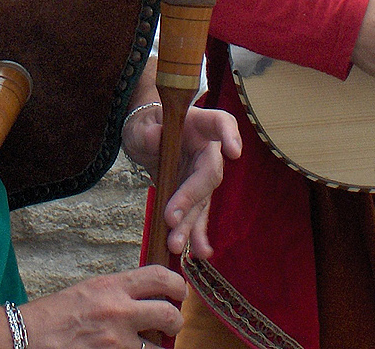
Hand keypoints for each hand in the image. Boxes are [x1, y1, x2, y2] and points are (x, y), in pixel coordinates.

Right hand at [21, 266, 184, 348]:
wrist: (28, 337)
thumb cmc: (55, 315)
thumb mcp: (90, 290)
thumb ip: (119, 292)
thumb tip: (147, 296)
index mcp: (112, 286)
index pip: (159, 276)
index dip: (178, 285)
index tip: (180, 292)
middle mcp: (119, 311)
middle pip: (169, 314)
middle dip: (176, 322)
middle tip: (172, 325)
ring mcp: (117, 341)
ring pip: (157, 348)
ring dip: (154, 348)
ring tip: (144, 345)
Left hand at [122, 104, 241, 258]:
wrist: (146, 137)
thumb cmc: (146, 125)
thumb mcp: (140, 124)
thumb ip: (146, 131)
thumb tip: (153, 137)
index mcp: (200, 124)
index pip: (222, 123)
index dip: (231, 136)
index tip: (233, 152)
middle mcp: (208, 150)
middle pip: (209, 173)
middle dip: (191, 198)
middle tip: (171, 218)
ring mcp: (202, 174)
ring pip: (202, 201)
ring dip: (189, 224)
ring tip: (176, 243)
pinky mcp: (195, 195)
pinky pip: (198, 215)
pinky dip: (196, 234)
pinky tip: (200, 251)